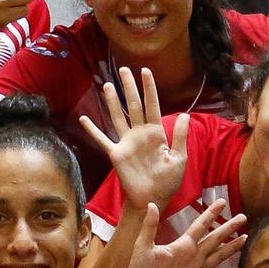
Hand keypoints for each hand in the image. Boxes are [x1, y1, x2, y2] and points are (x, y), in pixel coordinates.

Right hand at [79, 67, 188, 209]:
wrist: (153, 198)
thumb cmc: (168, 180)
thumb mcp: (179, 158)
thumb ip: (179, 136)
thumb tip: (184, 114)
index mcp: (156, 132)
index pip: (153, 105)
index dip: (149, 88)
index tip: (145, 71)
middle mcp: (140, 133)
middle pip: (134, 105)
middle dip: (129, 87)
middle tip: (123, 69)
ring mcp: (127, 142)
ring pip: (118, 116)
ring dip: (112, 101)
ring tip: (106, 84)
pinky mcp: (116, 154)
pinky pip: (102, 139)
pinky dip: (93, 130)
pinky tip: (83, 119)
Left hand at [117, 199, 246, 267]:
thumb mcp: (143, 246)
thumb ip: (150, 226)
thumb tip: (151, 203)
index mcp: (183, 245)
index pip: (201, 225)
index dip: (211, 213)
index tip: (222, 202)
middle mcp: (193, 255)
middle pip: (215, 238)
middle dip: (228, 228)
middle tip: (243, 217)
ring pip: (219, 256)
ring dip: (232, 248)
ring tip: (245, 238)